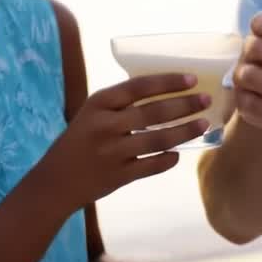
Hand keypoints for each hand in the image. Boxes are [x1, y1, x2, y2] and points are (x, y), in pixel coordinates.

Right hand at [42, 74, 210, 211]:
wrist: (54, 182)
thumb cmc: (79, 141)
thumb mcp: (92, 113)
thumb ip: (121, 104)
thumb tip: (167, 92)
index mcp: (99, 103)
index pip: (140, 86)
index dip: (169, 81)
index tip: (193, 79)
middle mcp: (106, 125)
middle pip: (154, 112)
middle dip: (185, 104)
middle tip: (207, 99)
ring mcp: (113, 152)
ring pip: (159, 138)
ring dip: (185, 130)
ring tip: (204, 124)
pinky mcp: (119, 176)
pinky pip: (152, 165)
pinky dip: (168, 159)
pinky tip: (178, 154)